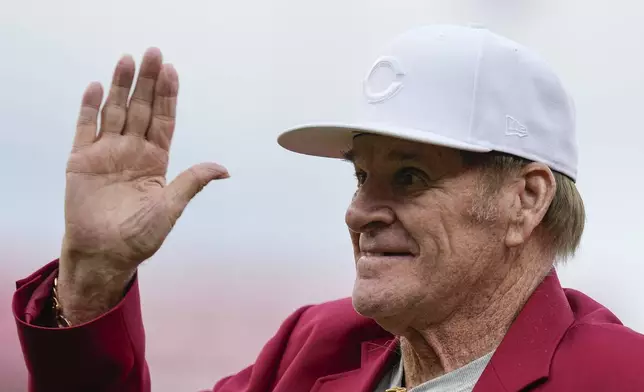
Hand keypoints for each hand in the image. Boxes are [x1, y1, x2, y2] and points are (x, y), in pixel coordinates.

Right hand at [57, 48, 228, 322]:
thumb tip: (224, 169)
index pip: (164, 120)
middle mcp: (132, 150)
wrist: (104, 255)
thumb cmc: (139, 237)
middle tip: (153, 52)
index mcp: (155, 159)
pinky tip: (96, 87)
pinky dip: (90, 108)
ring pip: (115, 111)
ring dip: (121, 86)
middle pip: (141, 108)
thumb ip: (192, 183)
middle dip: (148, 81)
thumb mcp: (170, 208)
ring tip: (128, 60)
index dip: (168, 96)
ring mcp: (106, 153)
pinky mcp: (81, 161)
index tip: (172, 71)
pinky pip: (85, 128)